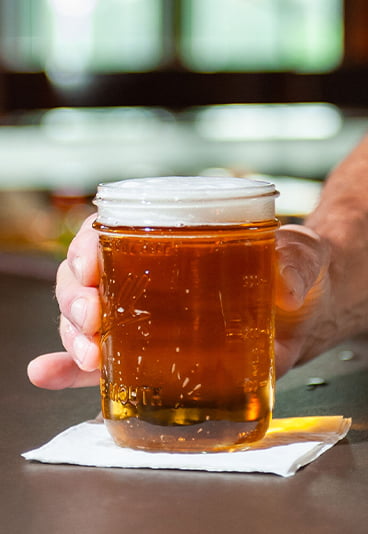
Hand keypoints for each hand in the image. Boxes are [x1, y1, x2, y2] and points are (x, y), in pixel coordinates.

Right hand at [27, 220, 329, 388]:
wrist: (306, 313)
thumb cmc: (293, 270)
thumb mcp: (300, 254)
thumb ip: (296, 261)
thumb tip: (284, 286)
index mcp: (171, 238)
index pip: (111, 231)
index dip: (89, 244)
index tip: (89, 265)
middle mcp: (147, 277)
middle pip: (88, 280)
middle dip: (76, 298)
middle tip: (90, 316)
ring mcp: (147, 320)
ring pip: (88, 322)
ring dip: (74, 337)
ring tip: (87, 355)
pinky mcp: (156, 357)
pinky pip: (108, 364)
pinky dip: (73, 370)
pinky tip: (52, 374)